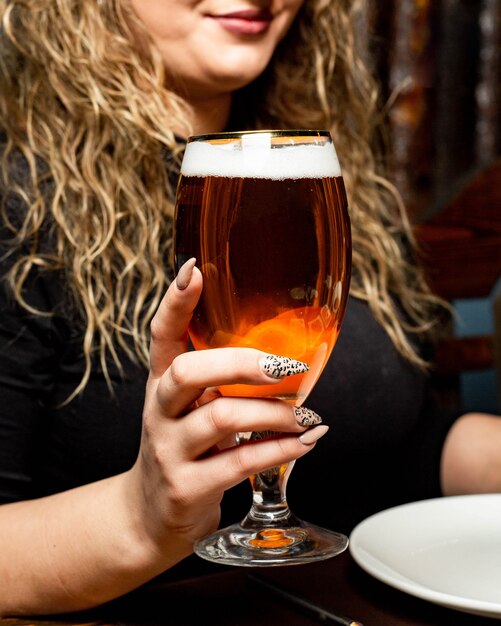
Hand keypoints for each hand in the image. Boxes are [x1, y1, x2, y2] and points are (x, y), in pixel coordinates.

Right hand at [127, 259, 327, 563]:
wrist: (149, 517)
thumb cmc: (182, 449)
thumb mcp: (189, 409)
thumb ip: (220, 383)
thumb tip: (287, 357)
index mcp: (161, 384)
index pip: (161, 335)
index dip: (175, 302)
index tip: (194, 268)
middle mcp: (159, 410)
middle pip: (189, 371)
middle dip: (242, 363)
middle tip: (287, 368)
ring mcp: (169, 450)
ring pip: (222, 417)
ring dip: (275, 413)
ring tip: (306, 415)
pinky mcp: (186, 487)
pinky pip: (241, 463)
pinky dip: (280, 450)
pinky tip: (304, 443)